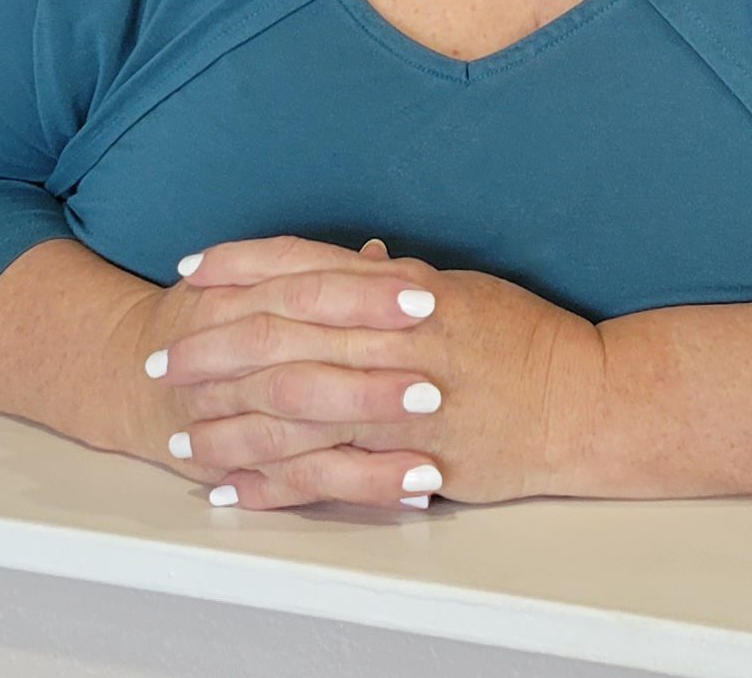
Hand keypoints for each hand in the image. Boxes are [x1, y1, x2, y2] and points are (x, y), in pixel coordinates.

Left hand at [124, 233, 604, 511]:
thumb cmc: (525, 339)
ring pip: (294, 410)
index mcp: (404, 289)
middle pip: (283, 337)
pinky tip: (233, 488)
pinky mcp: (415, 459)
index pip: (304, 268)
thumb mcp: (459, 289)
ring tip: (178, 431)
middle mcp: (398, 337)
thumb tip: (347, 262)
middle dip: (214, 346)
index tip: (191, 269)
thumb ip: (394, 280)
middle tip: (163, 357)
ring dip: (229, 421)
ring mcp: (405, 401)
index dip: (241, 266)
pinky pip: (328, 474)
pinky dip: (274, 483)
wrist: (588, 401)